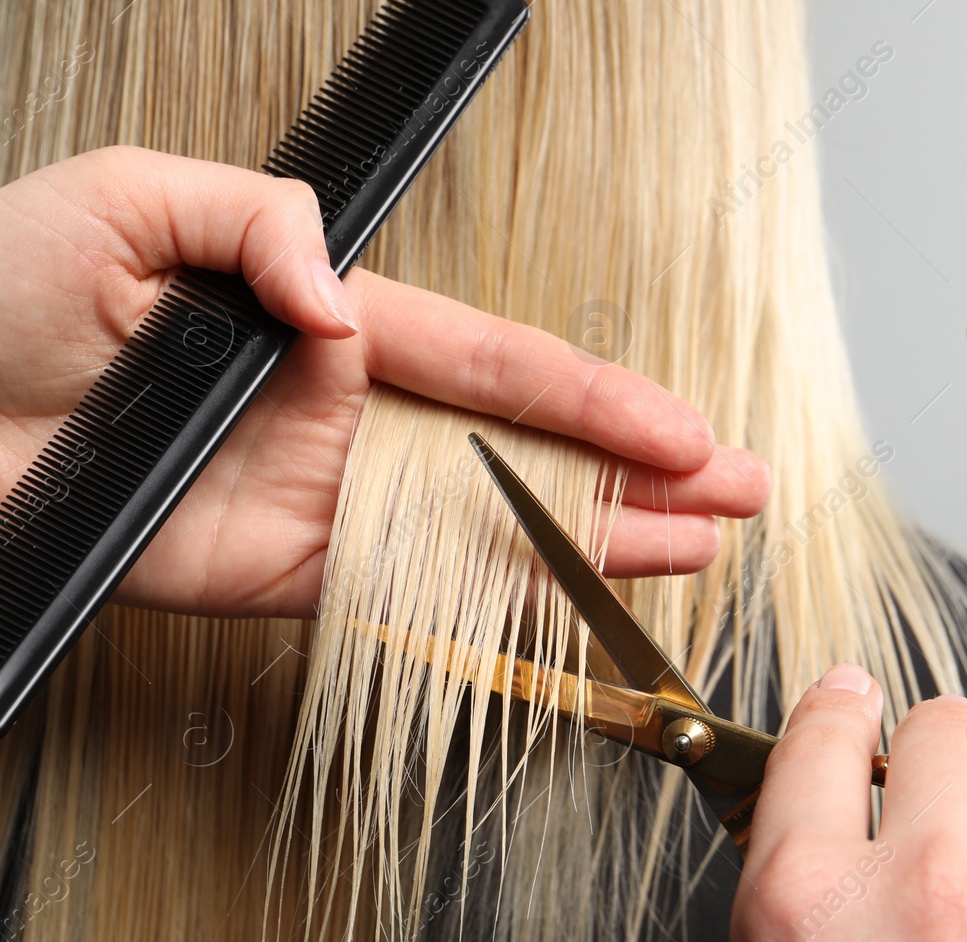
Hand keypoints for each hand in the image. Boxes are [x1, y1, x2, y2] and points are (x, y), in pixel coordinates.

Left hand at [0, 146, 769, 616]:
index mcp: (330, 326)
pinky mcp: (283, 581)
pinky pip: (411, 601)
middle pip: (526, 452)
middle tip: (739, 494)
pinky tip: (576, 610)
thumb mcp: (126, 203)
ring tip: (695, 553)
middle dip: (641, 474)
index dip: (596, 399)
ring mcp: (326, 505)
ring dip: (598, 546)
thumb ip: (257, 227)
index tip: (683, 429)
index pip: (496, 367)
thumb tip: (344, 306)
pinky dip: (498, 612)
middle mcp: (347, 418)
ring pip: (492, 532)